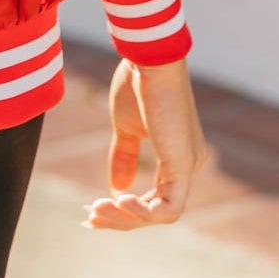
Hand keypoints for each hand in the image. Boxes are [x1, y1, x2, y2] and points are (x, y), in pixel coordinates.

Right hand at [83, 56, 209, 229]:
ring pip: (161, 215)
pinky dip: (143, 213)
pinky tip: (119, 200)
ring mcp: (188, 167)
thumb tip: (117, 188)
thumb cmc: (137, 84)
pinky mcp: (183, 165)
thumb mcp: (126, 127)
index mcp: (176, 155)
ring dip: (127, 218)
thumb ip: (124, 156)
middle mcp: (188, 165)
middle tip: (90, 216)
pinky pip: (169, 208)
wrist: (148, 58)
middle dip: (121, 219)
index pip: (154, 198)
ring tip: (98, 208)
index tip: (93, 209)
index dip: (125, 211)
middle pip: (155, 211)